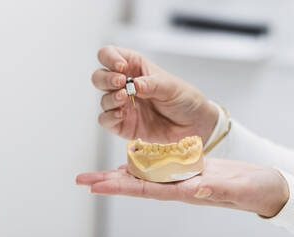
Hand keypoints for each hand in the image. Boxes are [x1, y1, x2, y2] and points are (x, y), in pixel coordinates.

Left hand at [76, 159, 288, 217]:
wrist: (265, 187)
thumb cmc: (254, 190)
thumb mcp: (238, 189)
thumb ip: (218, 188)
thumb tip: (196, 187)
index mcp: (187, 191)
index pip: (147, 190)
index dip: (121, 187)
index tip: (97, 186)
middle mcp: (179, 186)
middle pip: (138, 184)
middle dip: (109, 182)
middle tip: (83, 180)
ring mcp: (183, 178)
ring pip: (145, 176)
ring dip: (120, 174)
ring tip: (98, 174)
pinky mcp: (190, 169)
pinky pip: (159, 167)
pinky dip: (142, 163)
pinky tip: (131, 161)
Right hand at [92, 46, 217, 143]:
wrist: (193, 124)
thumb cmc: (183, 99)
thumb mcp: (171, 86)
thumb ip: (151, 84)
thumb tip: (133, 85)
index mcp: (134, 67)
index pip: (109, 55)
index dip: (110, 58)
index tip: (121, 68)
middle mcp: (125, 85)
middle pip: (99, 77)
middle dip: (105, 79)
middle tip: (121, 83)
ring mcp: (122, 105)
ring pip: (102, 99)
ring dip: (110, 98)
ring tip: (125, 99)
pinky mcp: (122, 124)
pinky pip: (105, 120)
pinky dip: (109, 117)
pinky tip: (121, 115)